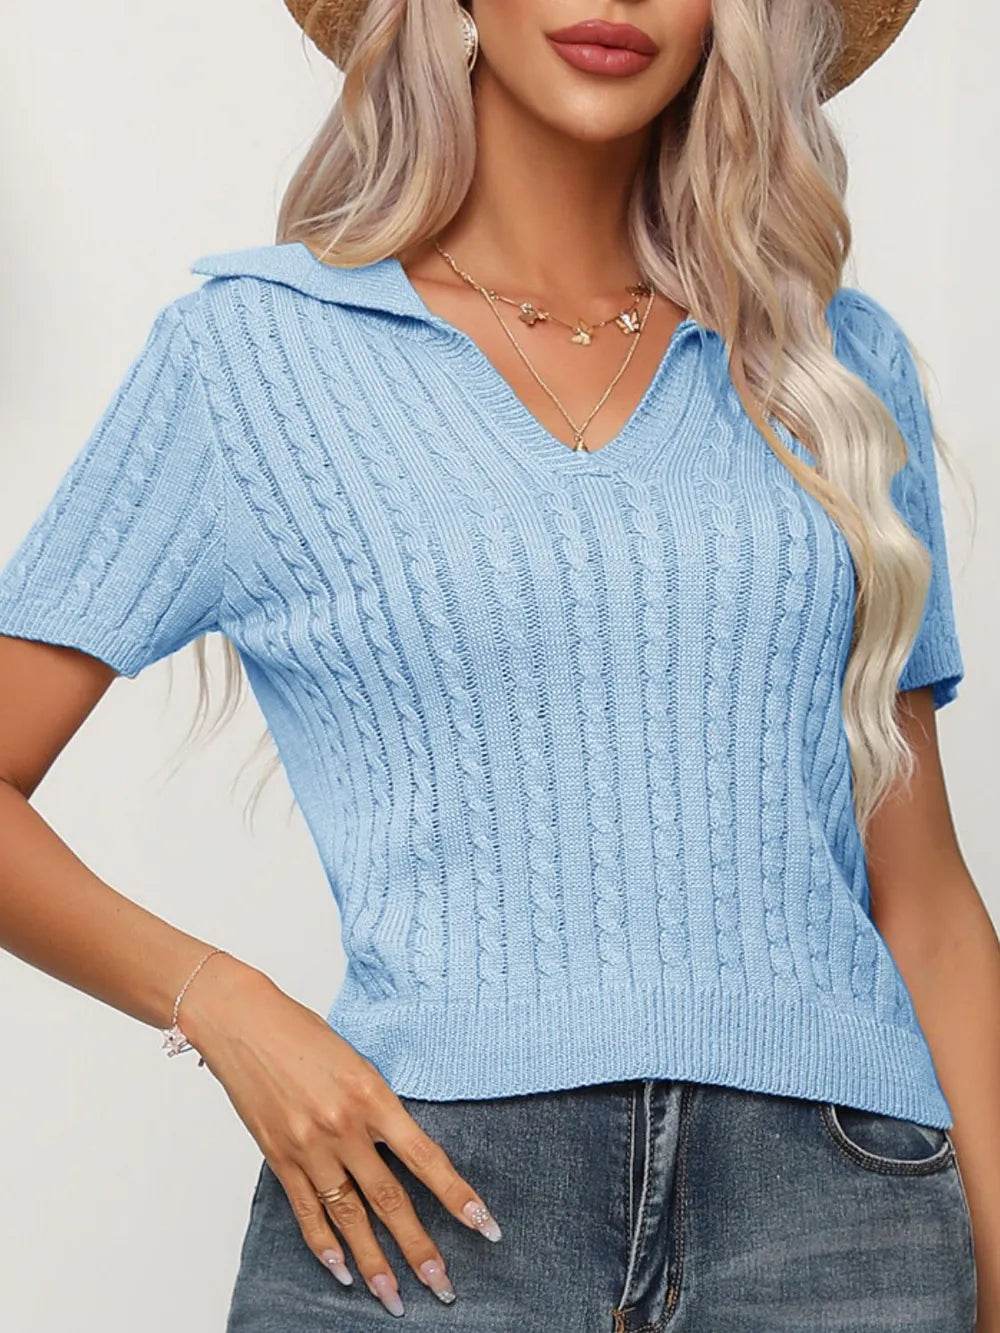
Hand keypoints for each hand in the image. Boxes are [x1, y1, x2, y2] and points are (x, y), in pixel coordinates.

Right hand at [179, 957, 500, 1315]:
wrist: (244, 1022)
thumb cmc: (303, 1033)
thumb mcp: (358, 1061)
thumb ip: (380, 1107)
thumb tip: (403, 1149)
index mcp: (372, 1095)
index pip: (425, 1158)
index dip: (456, 1196)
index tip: (484, 1226)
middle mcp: (343, 1127)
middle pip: (389, 1198)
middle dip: (419, 1247)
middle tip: (443, 1286)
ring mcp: (308, 1146)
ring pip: (348, 1217)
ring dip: (373, 1262)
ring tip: (394, 1297)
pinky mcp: (278, 1157)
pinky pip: (306, 1211)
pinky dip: (324, 1245)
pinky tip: (342, 1271)